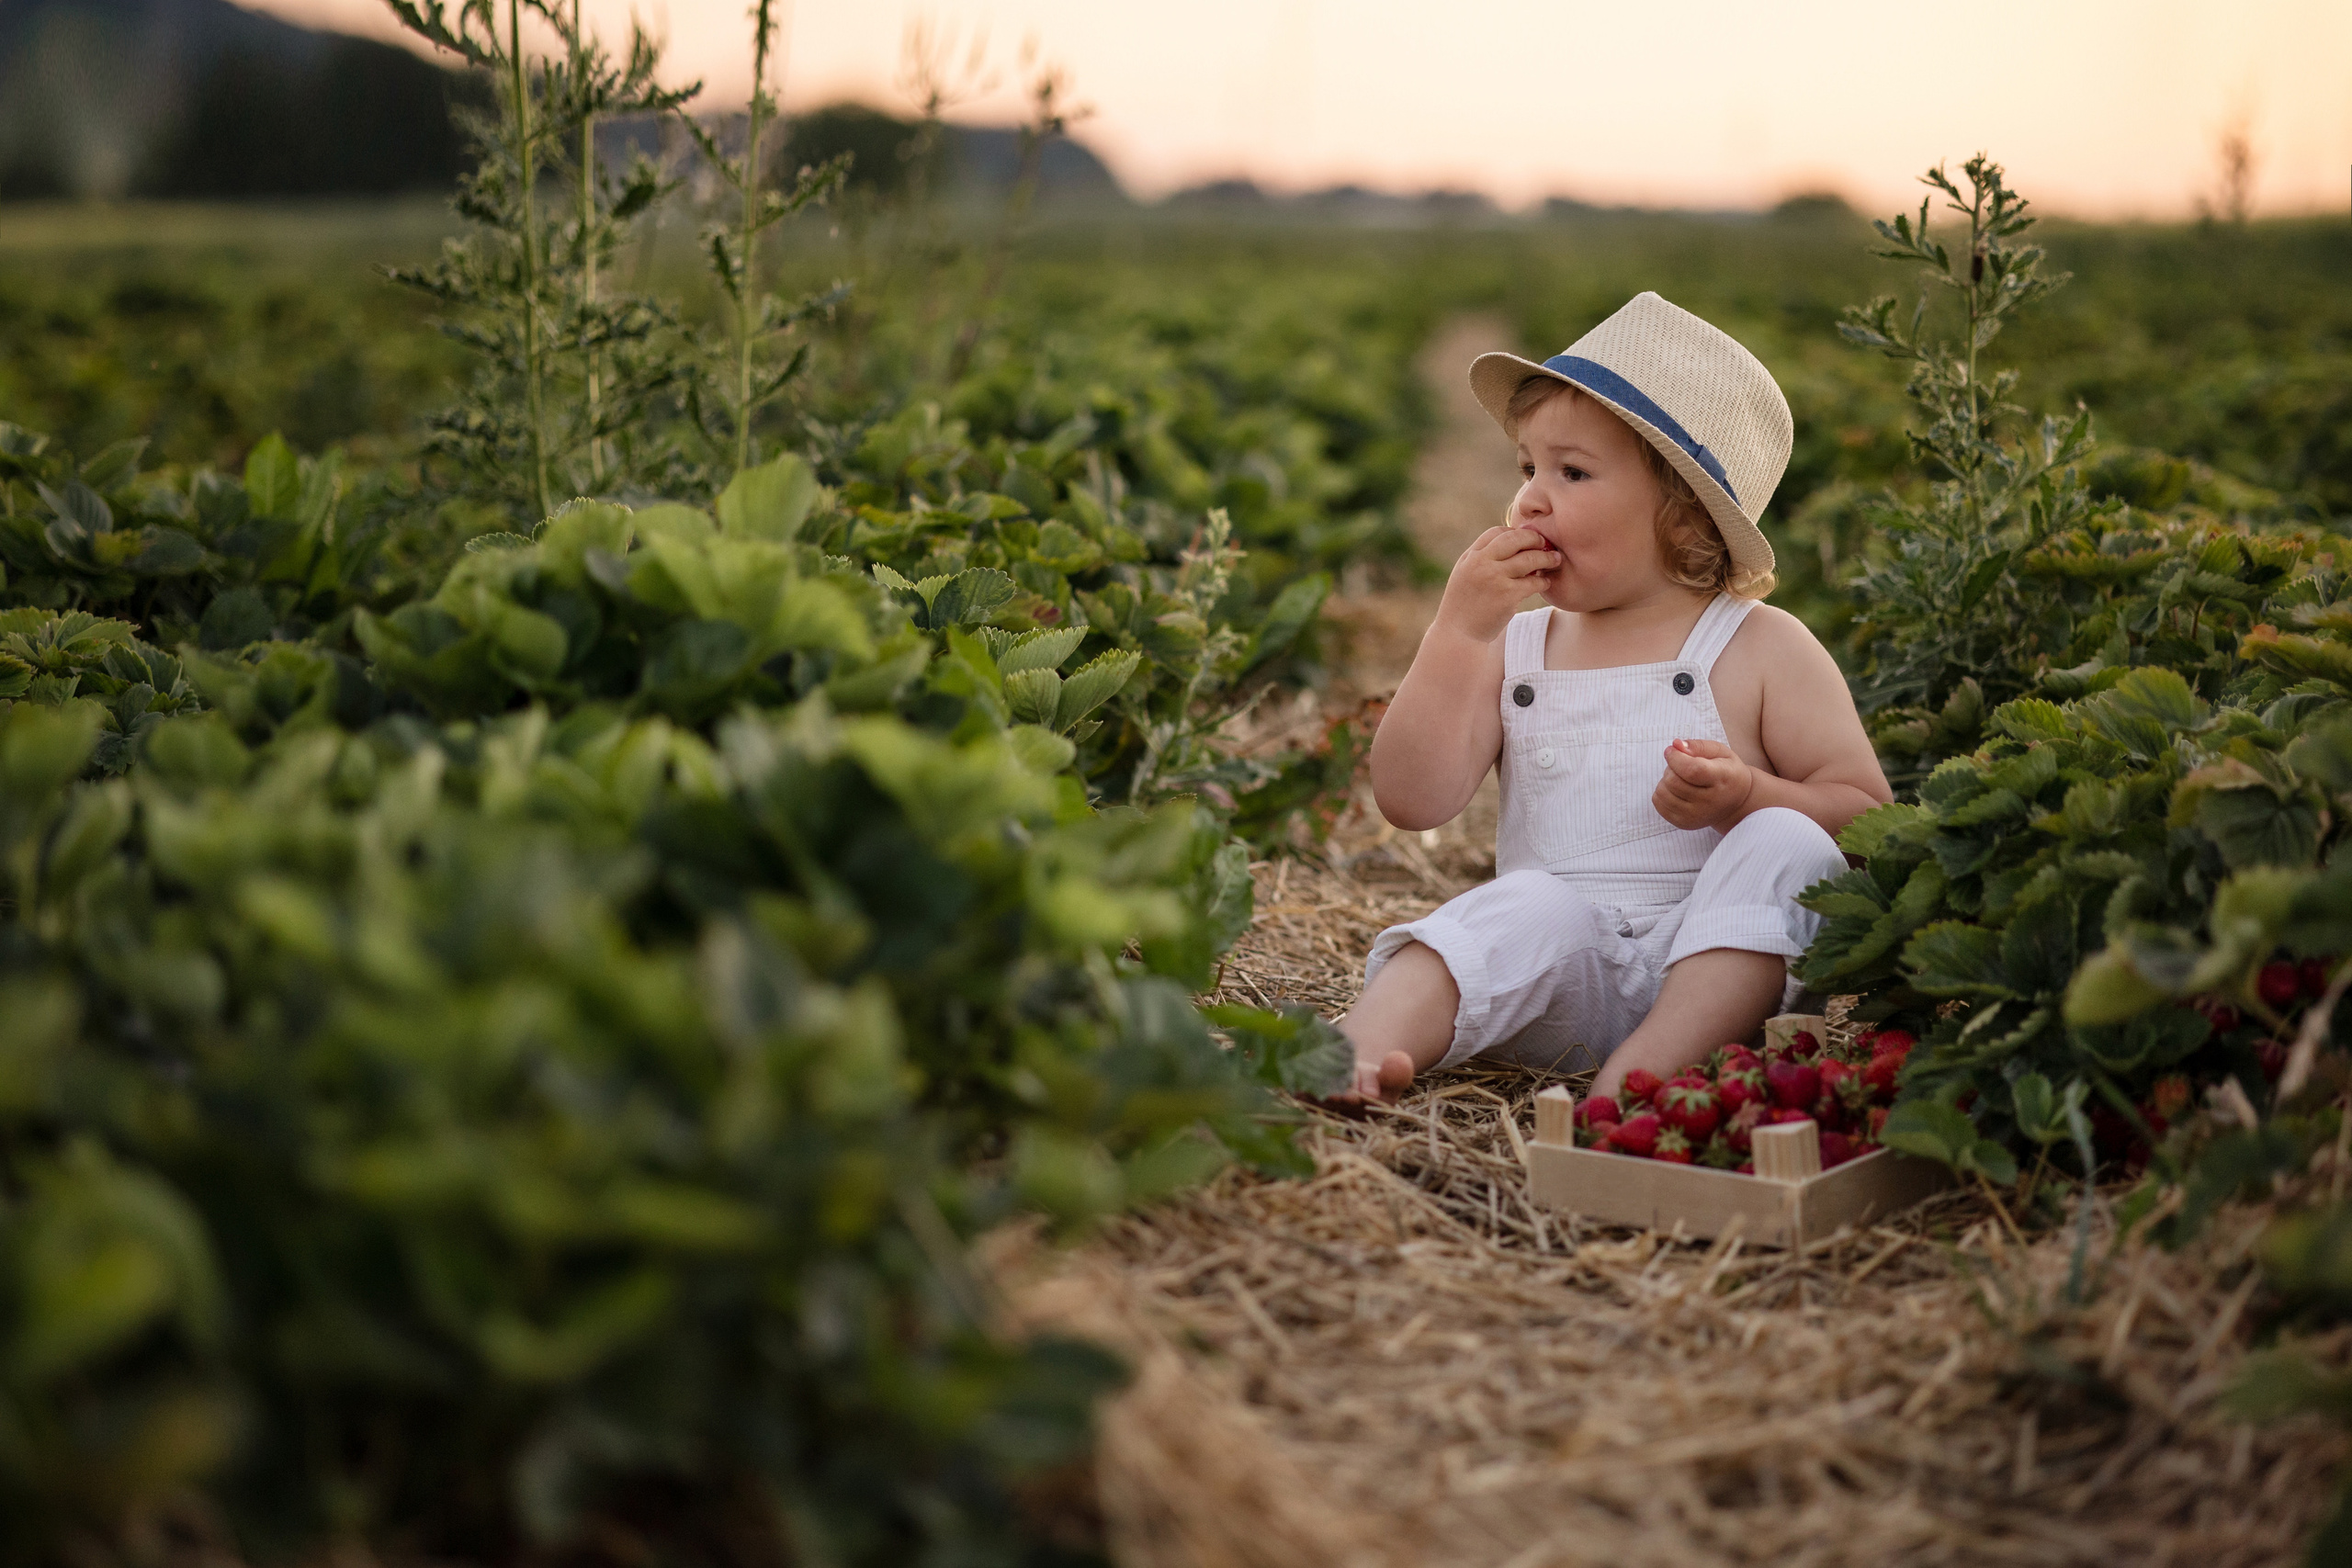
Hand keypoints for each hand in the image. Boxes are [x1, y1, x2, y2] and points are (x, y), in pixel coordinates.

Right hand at [1432, 525, 1560, 643]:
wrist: (1458, 634)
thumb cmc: (1464, 605)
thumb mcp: (1465, 574)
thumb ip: (1483, 558)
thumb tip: (1511, 542)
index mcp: (1471, 556)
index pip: (1497, 532)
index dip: (1515, 533)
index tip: (1526, 540)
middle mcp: (1481, 563)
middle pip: (1516, 539)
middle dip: (1535, 539)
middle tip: (1546, 544)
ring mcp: (1495, 578)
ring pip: (1530, 559)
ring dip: (1547, 558)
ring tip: (1555, 560)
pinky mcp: (1508, 596)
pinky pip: (1534, 582)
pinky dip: (1543, 581)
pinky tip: (1545, 583)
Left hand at [1653, 737, 1755, 830]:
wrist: (1735, 802)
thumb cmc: (1725, 771)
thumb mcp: (1720, 752)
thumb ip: (1698, 746)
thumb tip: (1675, 745)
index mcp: (1722, 779)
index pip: (1692, 770)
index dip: (1676, 758)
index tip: (1672, 750)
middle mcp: (1710, 801)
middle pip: (1673, 781)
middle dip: (1671, 767)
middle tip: (1681, 765)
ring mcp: (1696, 815)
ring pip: (1663, 792)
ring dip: (1666, 780)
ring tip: (1680, 778)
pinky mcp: (1684, 823)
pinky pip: (1658, 803)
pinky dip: (1662, 792)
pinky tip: (1676, 789)